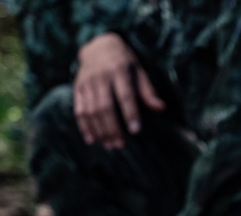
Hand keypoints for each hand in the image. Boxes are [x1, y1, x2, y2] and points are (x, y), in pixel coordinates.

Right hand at [74, 33, 164, 149]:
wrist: (98, 45)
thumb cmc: (124, 62)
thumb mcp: (139, 71)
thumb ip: (148, 91)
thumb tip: (162, 108)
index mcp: (119, 71)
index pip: (125, 95)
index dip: (130, 113)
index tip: (135, 131)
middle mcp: (101, 76)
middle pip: (105, 106)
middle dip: (112, 128)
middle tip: (119, 145)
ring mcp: (87, 82)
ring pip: (91, 110)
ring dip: (99, 130)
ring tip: (109, 145)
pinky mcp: (78, 87)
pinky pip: (79, 109)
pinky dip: (84, 126)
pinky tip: (91, 139)